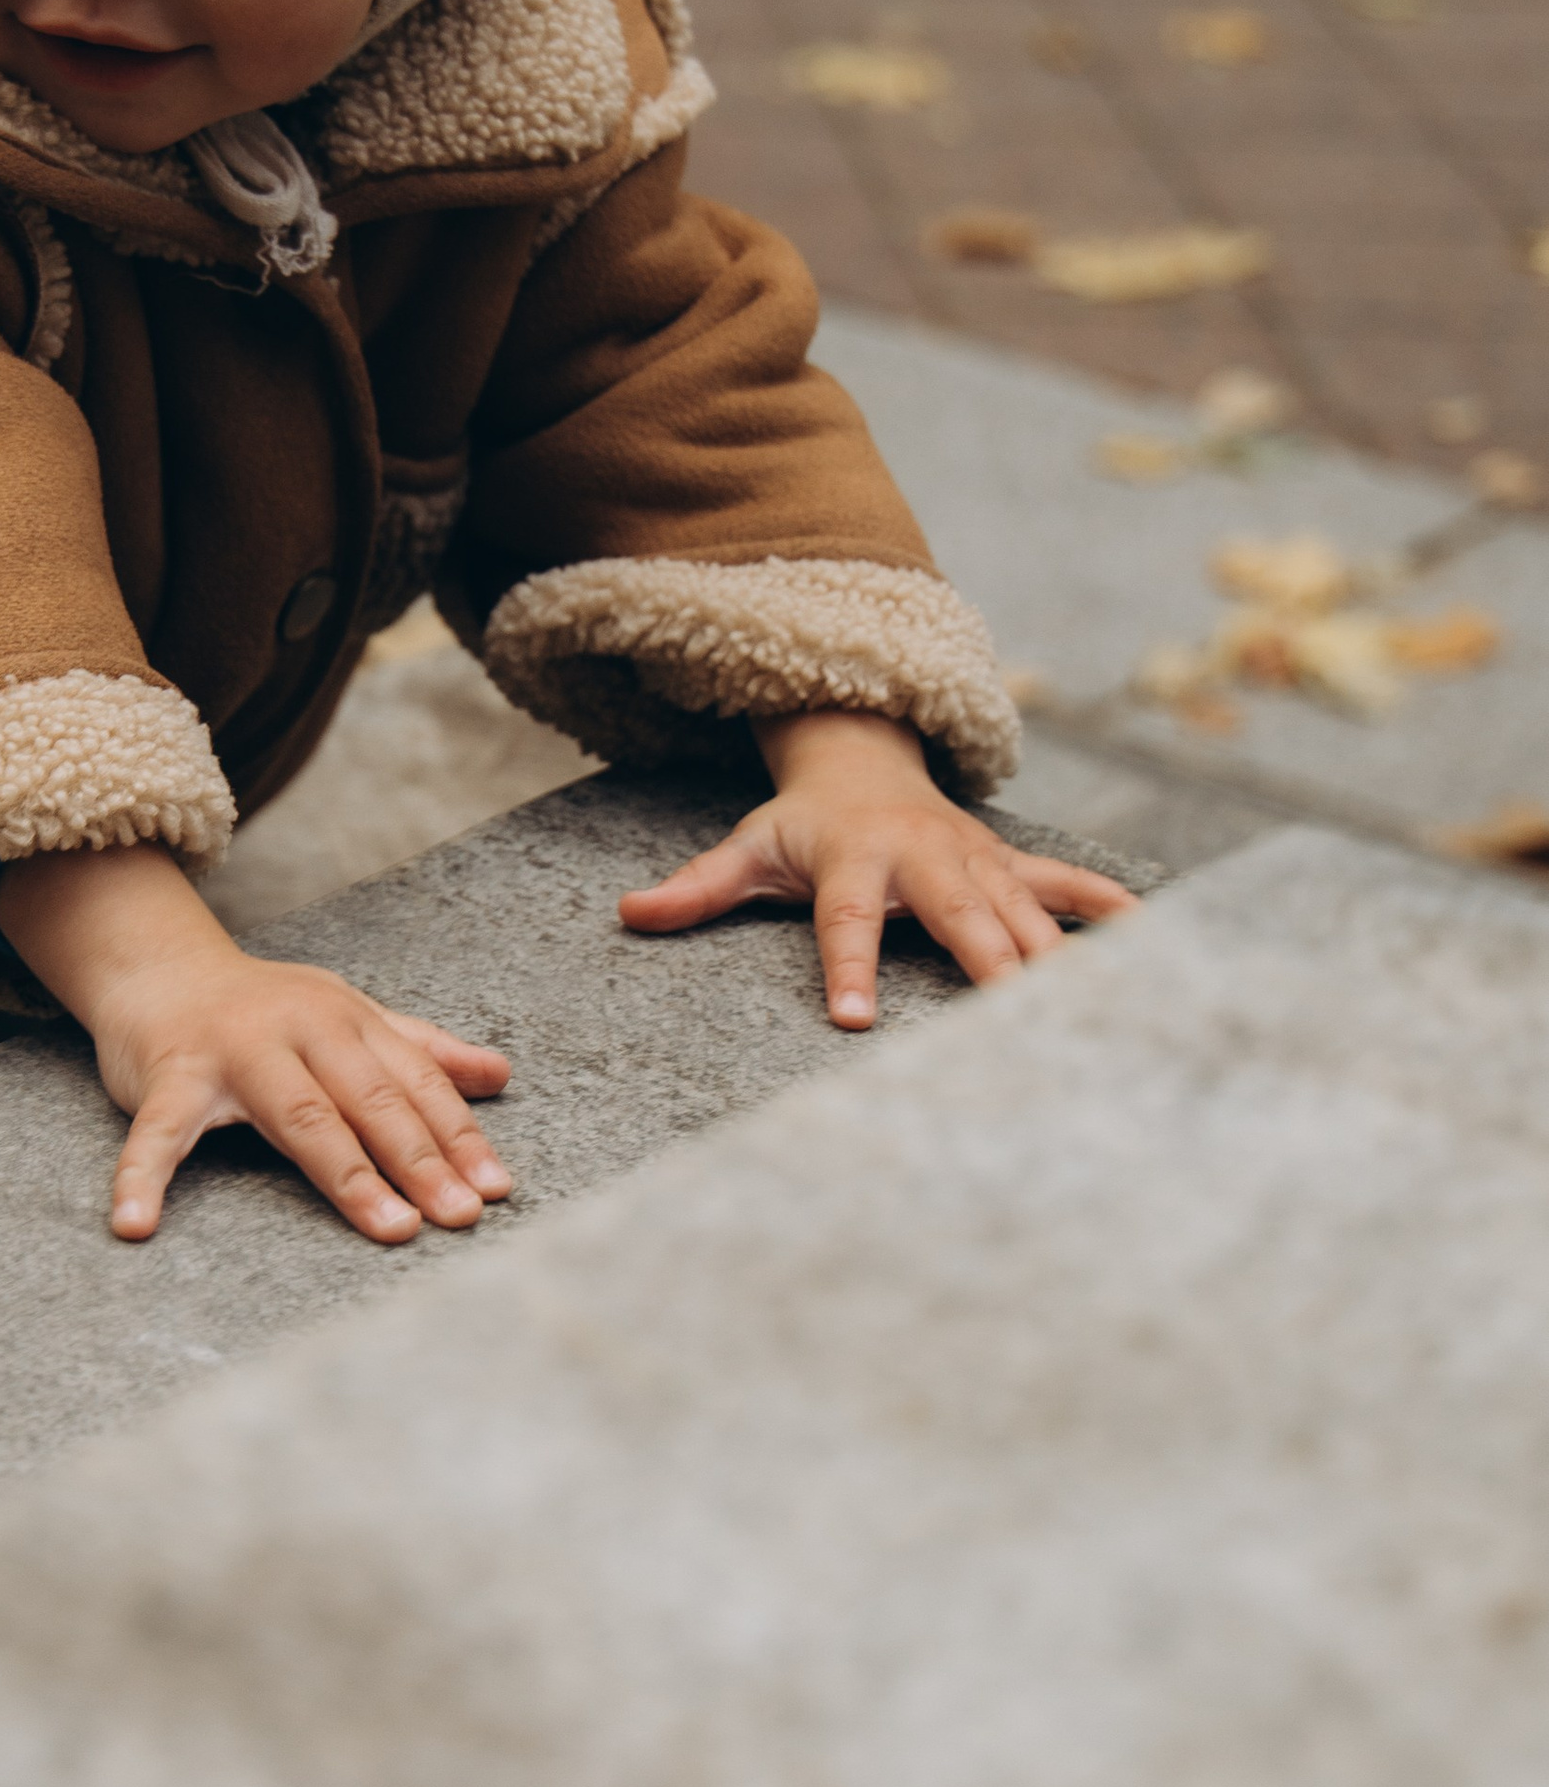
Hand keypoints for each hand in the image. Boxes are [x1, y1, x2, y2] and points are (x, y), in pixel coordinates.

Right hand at [0, 844, 512, 1243]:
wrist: (160, 970)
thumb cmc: (265, 1012)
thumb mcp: (349, 1018)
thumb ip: (421, 1049)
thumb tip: (500, 1075)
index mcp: (346, 1019)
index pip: (415, 1082)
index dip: (458, 1135)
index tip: (496, 1189)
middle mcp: (299, 1029)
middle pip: (370, 1099)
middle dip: (422, 1159)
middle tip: (461, 1214)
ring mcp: (234, 1051)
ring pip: (299, 1116)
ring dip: (348, 1175)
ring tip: (391, 1228)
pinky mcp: (170, 1075)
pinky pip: (160, 1131)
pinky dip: (144, 1176)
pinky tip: (136, 1223)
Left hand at [617, 708, 1136, 1027]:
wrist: (861, 760)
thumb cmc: (801, 825)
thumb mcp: (746, 849)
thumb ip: (696, 890)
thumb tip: (629, 915)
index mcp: (856, 861)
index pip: (848, 920)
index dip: (851, 967)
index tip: (854, 1020)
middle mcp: (926, 859)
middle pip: (962, 918)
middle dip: (991, 968)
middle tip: (1013, 1026)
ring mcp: (977, 862)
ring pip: (1025, 912)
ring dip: (1059, 959)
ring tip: (1097, 1015)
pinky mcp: (1011, 867)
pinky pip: (1069, 887)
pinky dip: (1112, 911)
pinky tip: (1158, 946)